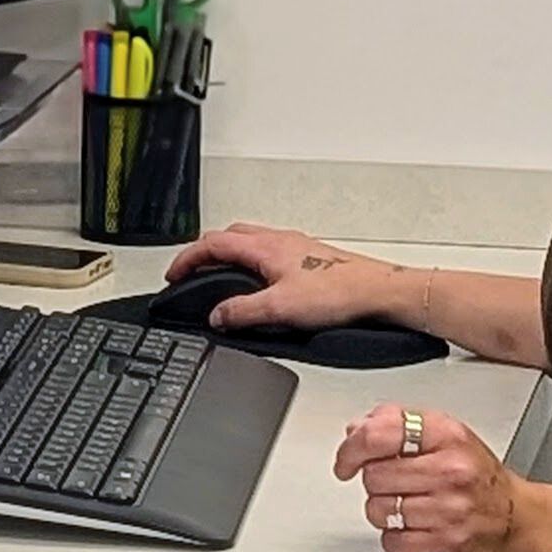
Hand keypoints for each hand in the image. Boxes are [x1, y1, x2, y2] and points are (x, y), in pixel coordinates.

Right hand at [166, 221, 410, 331]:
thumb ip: (243, 311)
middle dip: (204, 252)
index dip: (187, 258)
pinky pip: (267, 251)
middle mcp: (279, 240)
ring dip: (227, 254)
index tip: (173, 274)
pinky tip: (258, 282)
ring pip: (249, 241)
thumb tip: (217, 315)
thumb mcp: (281, 308)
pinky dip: (249, 262)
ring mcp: (295, 246)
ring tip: (217, 276)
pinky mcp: (308, 258)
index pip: (213, 243)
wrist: (378, 292)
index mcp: (266, 246)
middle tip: (190, 272)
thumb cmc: (339, 292)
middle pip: (229, 236)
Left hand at [337, 402, 536, 551]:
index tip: (347, 459)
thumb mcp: (448, 436)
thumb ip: (400, 425)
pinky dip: (396, 538)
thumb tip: (358, 429)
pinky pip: (392, 541)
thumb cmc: (482, 480)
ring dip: (384, 511)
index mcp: (447, 435)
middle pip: (374, 474)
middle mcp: (449, 469)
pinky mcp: (446, 543)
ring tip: (408, 506)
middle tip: (394, 485)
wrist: (520, 523)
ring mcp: (448, 508)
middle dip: (376, 482)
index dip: (353, 447)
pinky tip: (414, 528)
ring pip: (379, 509)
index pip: (381, 432)